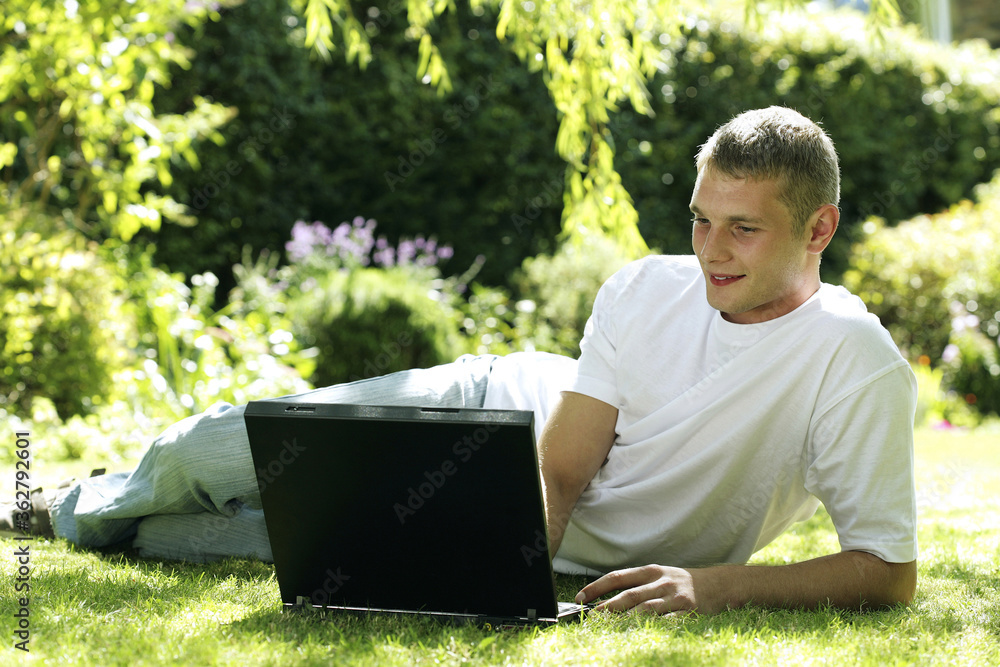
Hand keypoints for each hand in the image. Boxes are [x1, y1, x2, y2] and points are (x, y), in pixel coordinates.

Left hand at [575, 564, 724, 615]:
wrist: (718, 584)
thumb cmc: (681, 582)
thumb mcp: (659, 577)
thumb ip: (636, 586)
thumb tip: (604, 600)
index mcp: (650, 571)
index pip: (617, 577)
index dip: (597, 587)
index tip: (579, 598)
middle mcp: (660, 581)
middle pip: (628, 595)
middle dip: (607, 607)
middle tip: (589, 617)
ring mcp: (674, 596)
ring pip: (645, 609)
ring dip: (625, 619)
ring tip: (609, 628)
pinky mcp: (688, 610)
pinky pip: (668, 620)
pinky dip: (654, 626)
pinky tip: (640, 633)